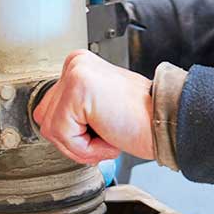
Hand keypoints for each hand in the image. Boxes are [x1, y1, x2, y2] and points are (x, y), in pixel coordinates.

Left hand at [33, 50, 154, 164]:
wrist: (168, 124)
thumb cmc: (140, 122)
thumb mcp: (97, 112)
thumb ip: (72, 113)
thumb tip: (49, 127)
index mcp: (78, 67)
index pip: (49, 113)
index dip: (73, 135)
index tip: (101, 131)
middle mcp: (74, 65)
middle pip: (45, 121)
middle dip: (74, 141)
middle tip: (106, 135)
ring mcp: (75, 74)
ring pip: (52, 130)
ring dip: (82, 146)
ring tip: (109, 133)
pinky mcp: (78, 89)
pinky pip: (64, 135)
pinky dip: (87, 148)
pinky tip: (110, 134)